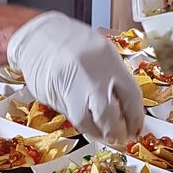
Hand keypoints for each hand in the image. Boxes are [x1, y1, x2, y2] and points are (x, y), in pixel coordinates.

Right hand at [7, 12, 144, 142]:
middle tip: (120, 136)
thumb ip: (115, 78)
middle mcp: (87, 74)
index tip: (136, 128)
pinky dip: (80, 121)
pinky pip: (69, 116)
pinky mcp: (51, 96)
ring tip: (101, 131)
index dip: (135, 118)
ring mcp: (67, 86)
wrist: (37, 35)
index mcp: (107, 58)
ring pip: (86, 121)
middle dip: (116, 131)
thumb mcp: (102, 52)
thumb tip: (127, 110)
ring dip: (97, 132)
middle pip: (108, 115)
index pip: (130, 96)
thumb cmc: (73, 42)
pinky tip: (84, 117)